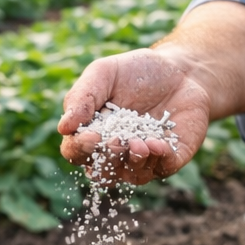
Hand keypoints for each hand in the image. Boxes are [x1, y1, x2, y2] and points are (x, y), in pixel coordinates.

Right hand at [57, 48, 212, 184]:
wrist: (181, 69)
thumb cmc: (136, 71)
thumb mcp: (104, 73)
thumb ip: (82, 97)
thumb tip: (64, 127)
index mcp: (91, 133)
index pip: (75, 151)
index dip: (80, 149)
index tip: (92, 136)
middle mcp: (115, 152)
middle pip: (101, 172)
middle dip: (109, 159)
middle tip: (118, 141)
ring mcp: (142, 159)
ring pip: (132, 175)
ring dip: (135, 162)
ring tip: (143, 143)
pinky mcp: (170, 158)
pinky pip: (162, 169)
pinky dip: (160, 160)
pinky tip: (160, 144)